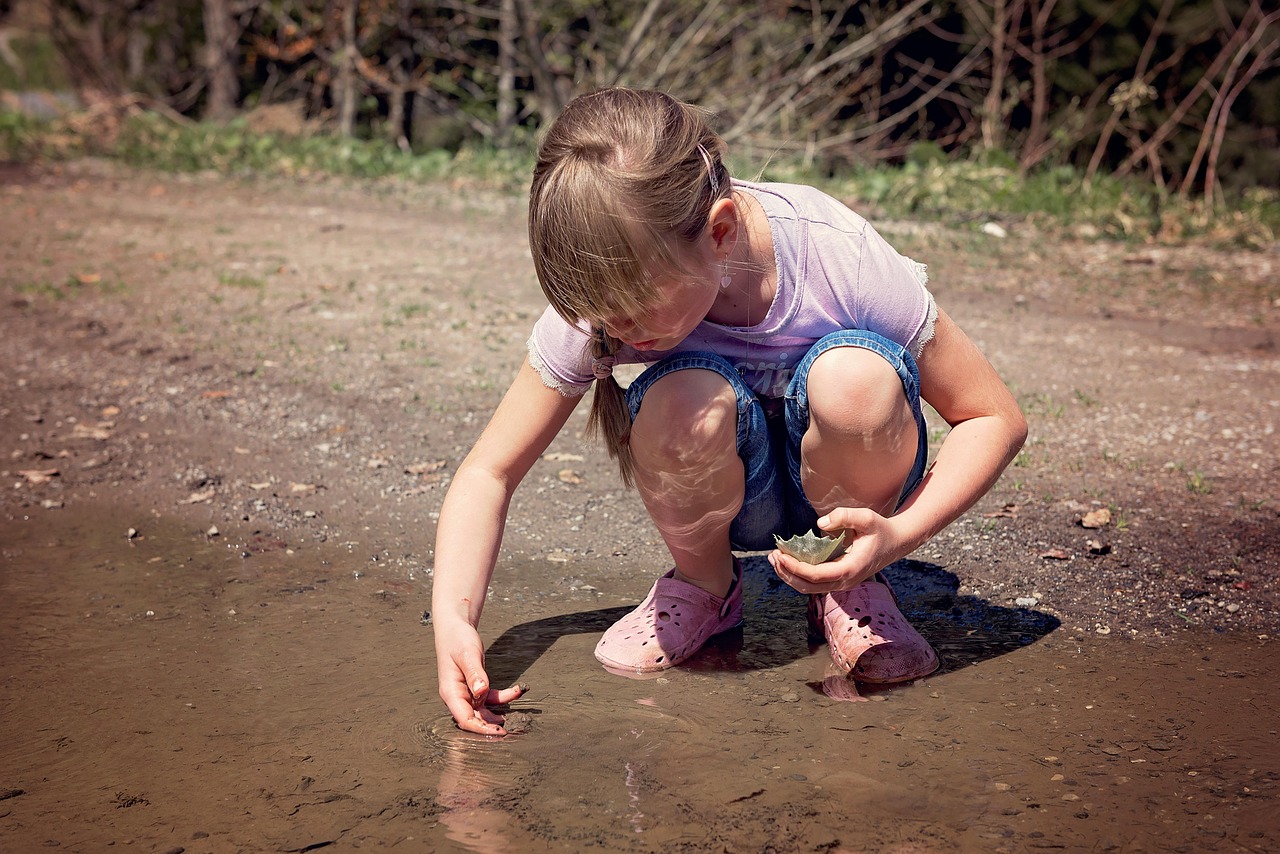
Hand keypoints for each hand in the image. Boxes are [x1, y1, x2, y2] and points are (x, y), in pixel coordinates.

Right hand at [436, 621, 527, 734]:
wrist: (455, 628)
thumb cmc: (457, 639)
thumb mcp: (467, 654)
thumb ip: (475, 673)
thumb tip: (481, 691)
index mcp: (451, 692)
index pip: (464, 718)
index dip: (480, 728)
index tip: (498, 731)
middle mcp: (457, 696)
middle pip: (473, 719)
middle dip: (490, 726)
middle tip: (509, 731)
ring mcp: (466, 692)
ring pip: (483, 710)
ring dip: (498, 713)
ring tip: (515, 716)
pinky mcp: (475, 687)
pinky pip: (489, 697)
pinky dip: (503, 696)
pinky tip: (517, 690)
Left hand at [768, 506, 902, 593]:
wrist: (896, 543)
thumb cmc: (881, 529)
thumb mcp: (866, 517)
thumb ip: (844, 516)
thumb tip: (819, 525)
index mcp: (851, 569)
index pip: (816, 575)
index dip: (795, 567)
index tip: (780, 555)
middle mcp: (845, 581)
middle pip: (808, 586)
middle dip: (786, 573)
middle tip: (772, 555)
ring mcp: (842, 583)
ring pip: (809, 588)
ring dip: (789, 576)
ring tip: (774, 558)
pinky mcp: (839, 579)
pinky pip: (814, 583)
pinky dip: (798, 574)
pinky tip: (788, 560)